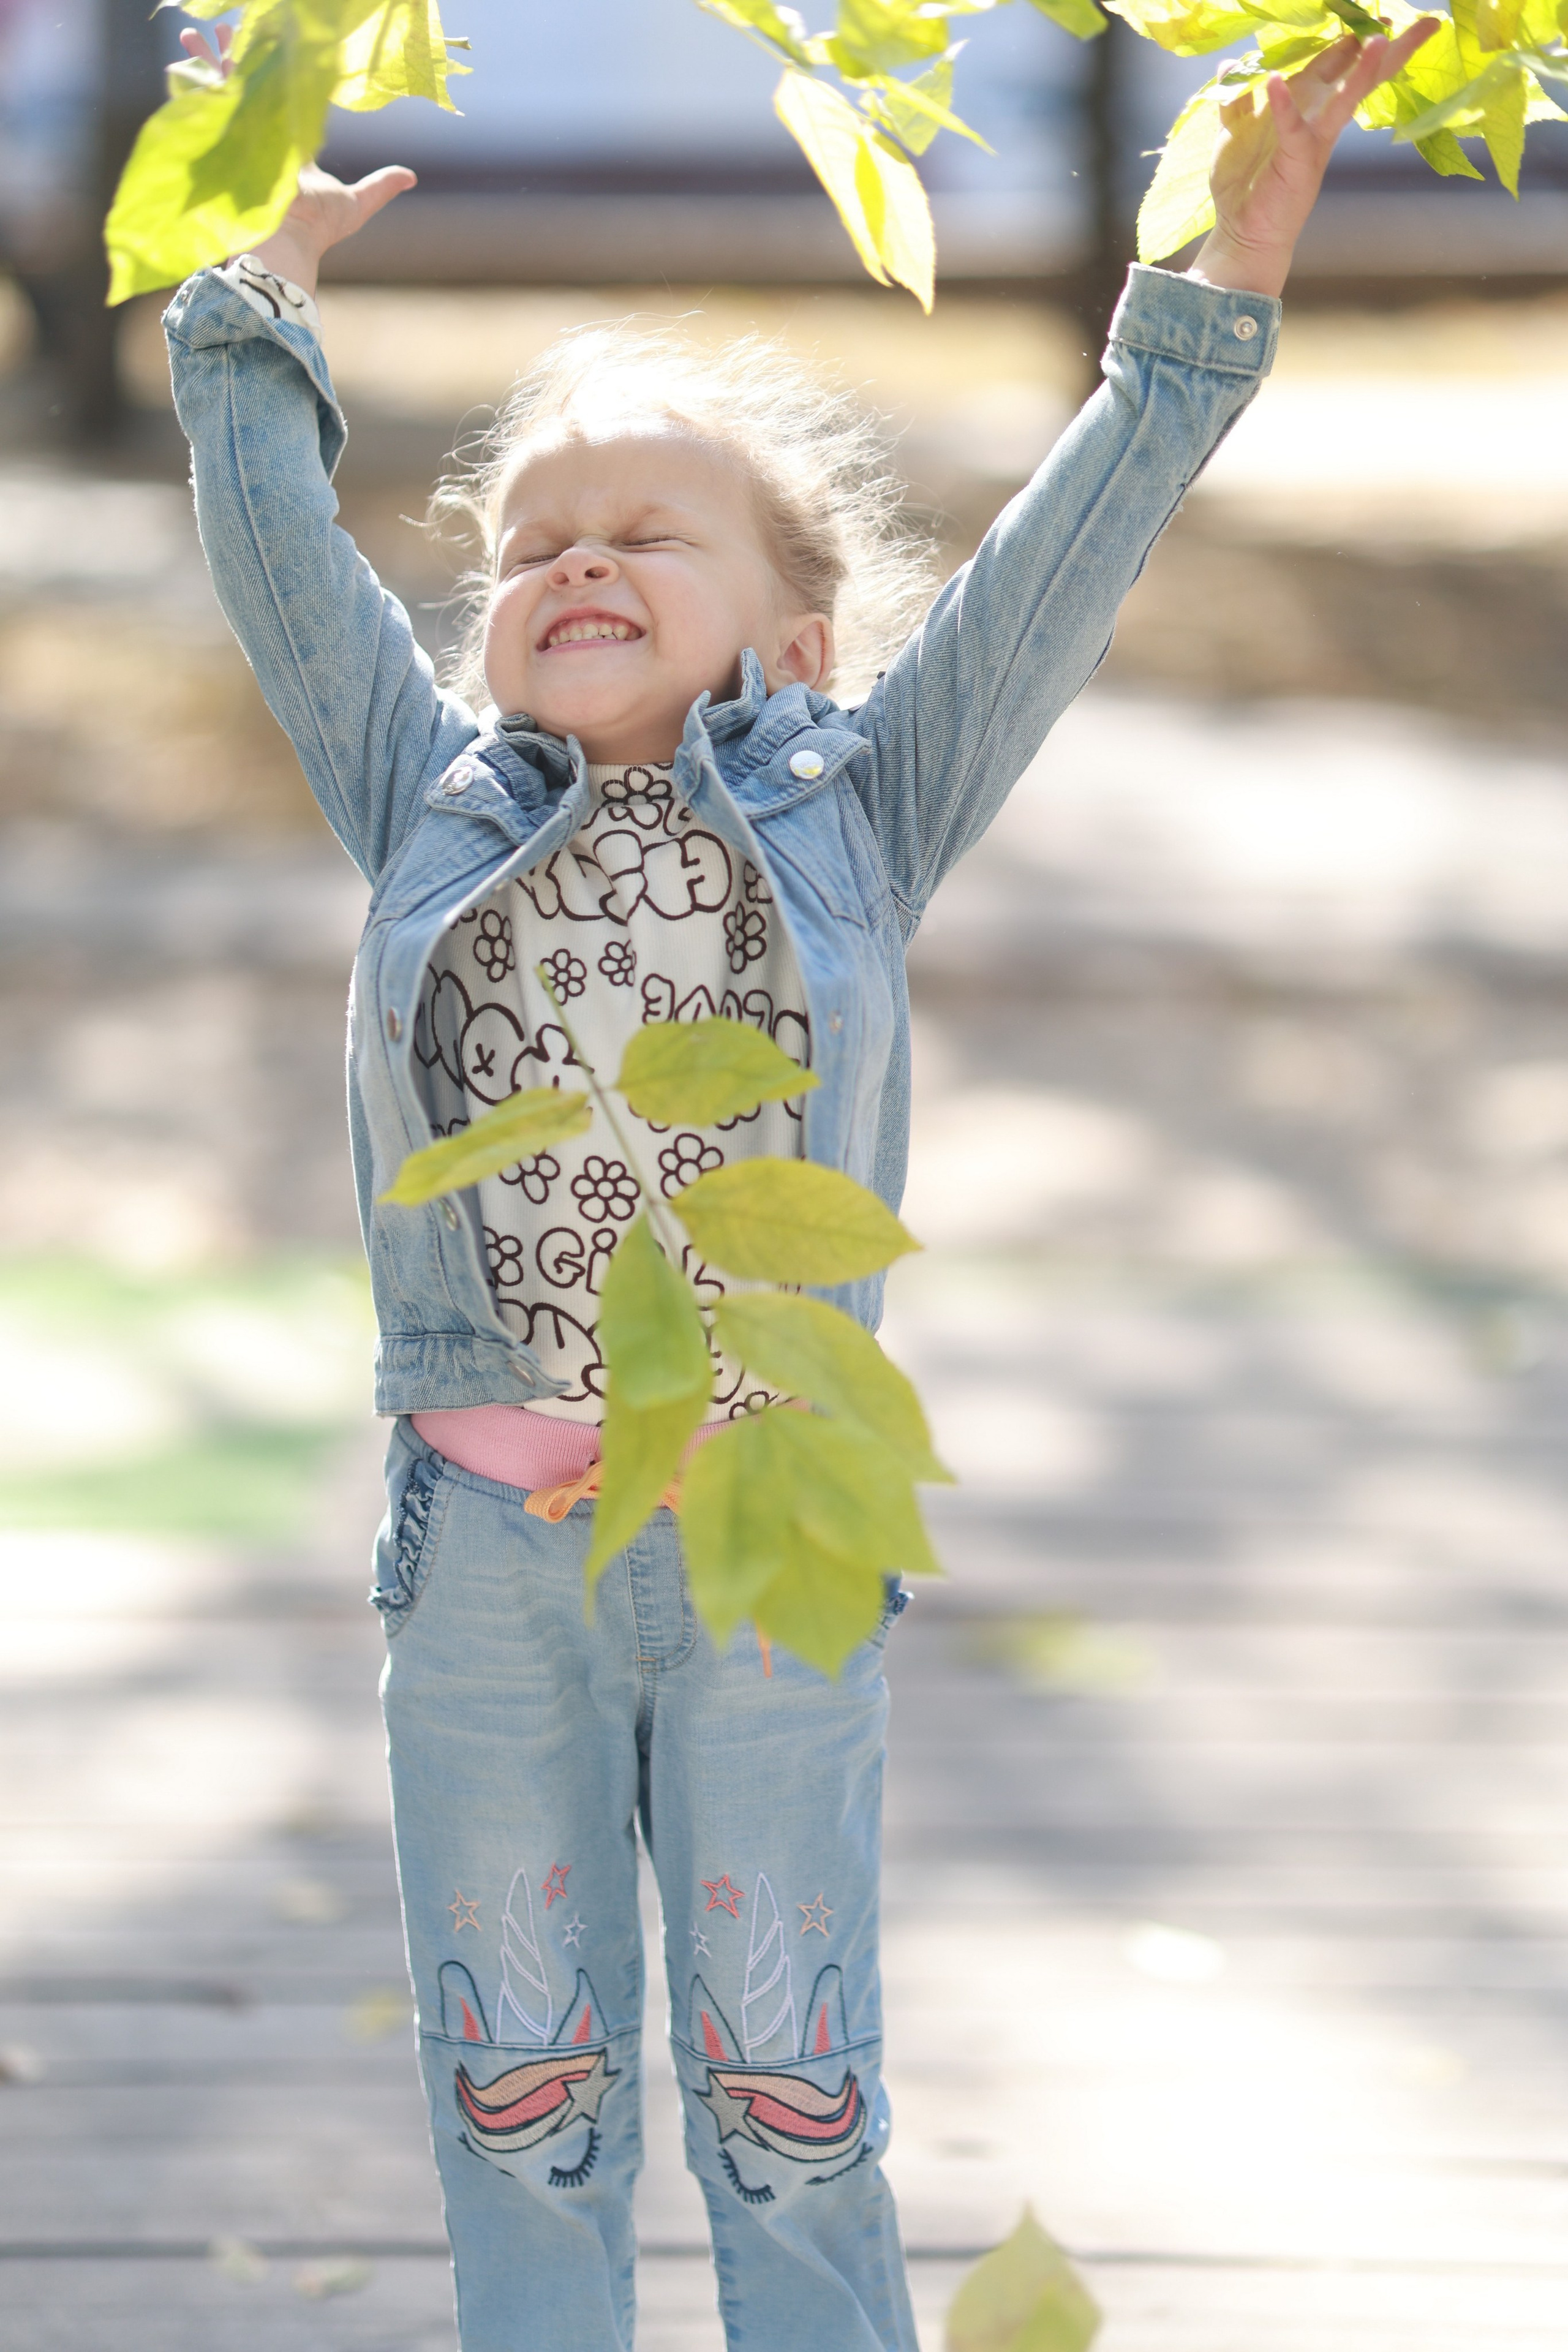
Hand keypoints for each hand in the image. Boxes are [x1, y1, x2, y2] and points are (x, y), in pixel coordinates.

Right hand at [180, 24, 415, 295]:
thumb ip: (380, 186)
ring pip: (221, 91)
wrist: (286, 242)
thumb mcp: (357, 204)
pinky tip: (183, 54)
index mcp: (287, 150)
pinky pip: (205, 105)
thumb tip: (411, 176)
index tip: (268, 57)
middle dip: (233, 61)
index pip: (277, 105)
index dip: (270, 80)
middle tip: (225, 32)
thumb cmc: (320, 228)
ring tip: (198, 32)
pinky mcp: (223, 144)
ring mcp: (239, 142)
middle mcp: (260, 144)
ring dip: (209, 60)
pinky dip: (192, 80)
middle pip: (245, 92)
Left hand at [1189, 21, 1436, 299]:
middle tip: (1420, 20)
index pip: (1337, 64)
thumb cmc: (1244, 186)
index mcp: (1307, 105)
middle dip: (1386, 48)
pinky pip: (1291, 128)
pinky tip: (1277, 82)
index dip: (1356, 37)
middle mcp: (1317, 118)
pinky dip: (1283, 106)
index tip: (1378, 14)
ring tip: (1379, 39)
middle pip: (1357, 75)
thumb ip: (1237, 99)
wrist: (1241, 234)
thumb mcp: (1237, 133)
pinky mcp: (1295, 160)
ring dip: (1361, 70)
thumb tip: (1228, 64)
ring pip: (1344, 98)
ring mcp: (1311, 139)